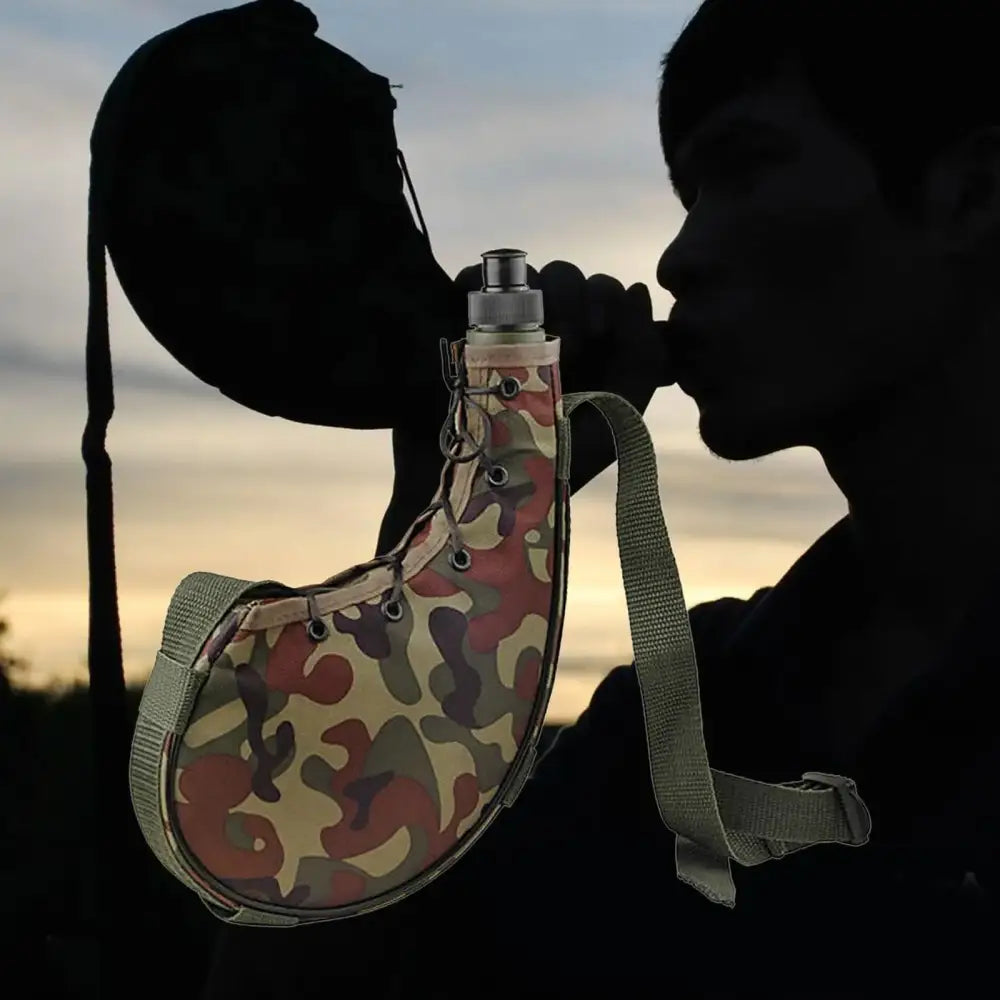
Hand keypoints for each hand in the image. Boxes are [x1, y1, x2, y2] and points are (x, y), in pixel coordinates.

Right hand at [376, 258, 673, 554]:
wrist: (486, 492)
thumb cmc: (554, 462)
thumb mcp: (616, 418)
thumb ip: (643, 358)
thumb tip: (638, 290)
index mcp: (589, 346)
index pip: (605, 291)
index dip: (607, 302)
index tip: (598, 335)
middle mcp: (550, 329)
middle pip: (568, 275)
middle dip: (573, 300)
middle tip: (568, 345)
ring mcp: (504, 324)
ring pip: (524, 274)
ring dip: (533, 296)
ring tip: (528, 343)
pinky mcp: (460, 325)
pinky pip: (471, 281)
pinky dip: (479, 284)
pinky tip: (489, 319)